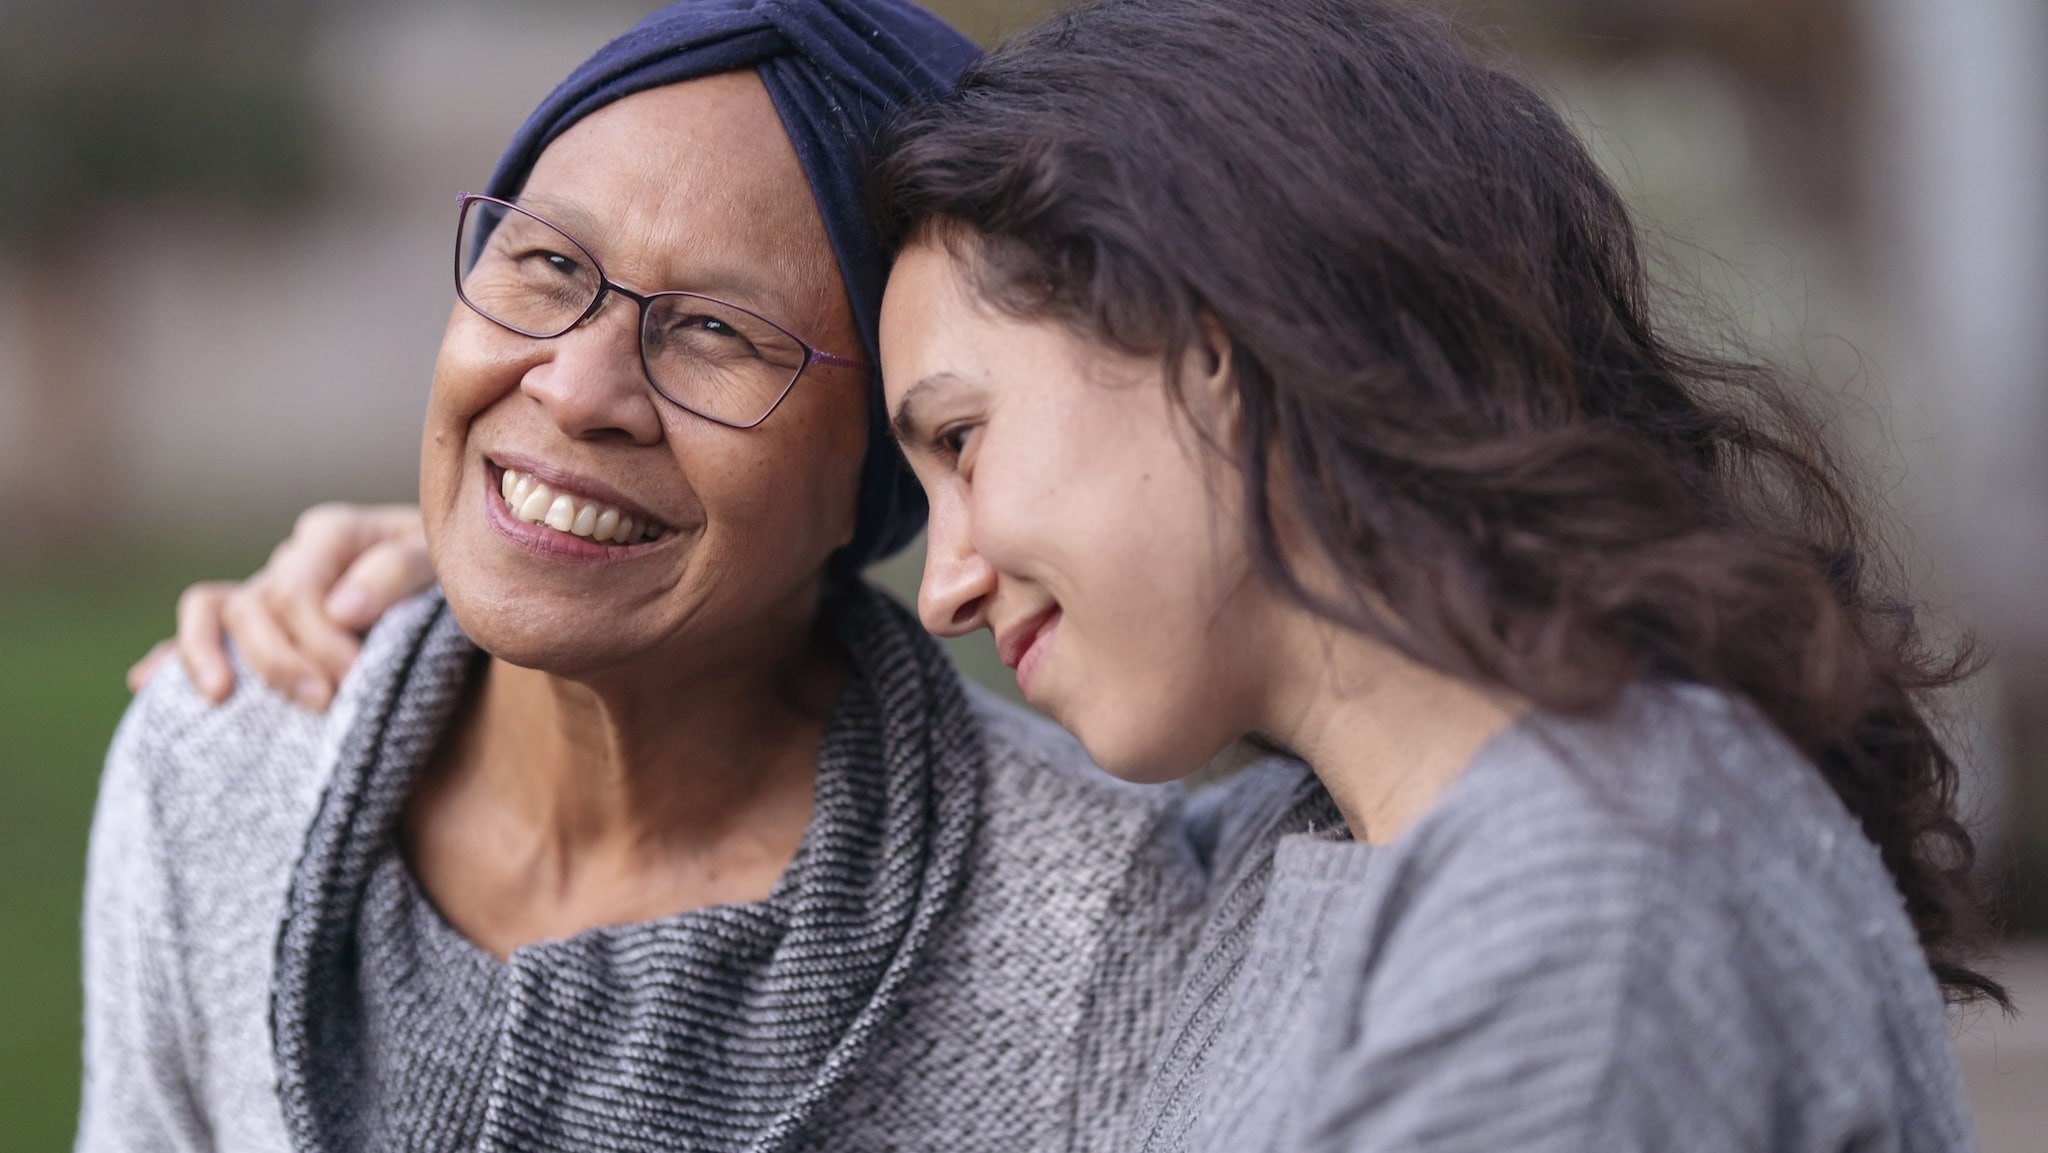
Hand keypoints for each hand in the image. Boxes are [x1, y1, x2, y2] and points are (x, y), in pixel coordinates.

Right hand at [125, 503, 432, 709]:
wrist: (459, 596)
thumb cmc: (453, 580)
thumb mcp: (443, 567)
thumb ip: (400, 573)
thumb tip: (339, 610)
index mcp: (336, 533)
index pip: (300, 588)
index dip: (320, 640)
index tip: (356, 679)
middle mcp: (295, 557)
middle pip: (259, 605)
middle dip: (284, 661)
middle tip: (326, 703)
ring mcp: (271, 589)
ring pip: (217, 610)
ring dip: (213, 655)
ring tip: (223, 698)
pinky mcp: (258, 624)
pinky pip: (202, 629)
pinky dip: (175, 655)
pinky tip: (148, 683)